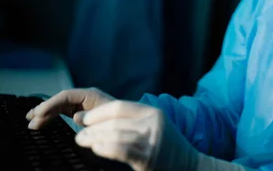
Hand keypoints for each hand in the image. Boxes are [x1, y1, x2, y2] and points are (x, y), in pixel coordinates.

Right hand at [25, 87, 114, 128]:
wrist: (129, 123)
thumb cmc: (119, 119)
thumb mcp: (106, 118)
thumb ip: (90, 117)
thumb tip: (76, 117)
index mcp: (90, 95)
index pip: (66, 96)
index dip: (51, 103)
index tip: (39, 113)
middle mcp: (84, 97)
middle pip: (59, 100)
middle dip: (44, 109)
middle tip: (30, 120)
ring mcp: (81, 104)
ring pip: (59, 106)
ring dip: (45, 113)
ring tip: (30, 120)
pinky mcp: (80, 111)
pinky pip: (62, 112)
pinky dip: (52, 116)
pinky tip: (41, 121)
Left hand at [74, 100, 198, 170]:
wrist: (193, 167)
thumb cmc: (167, 150)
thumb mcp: (153, 129)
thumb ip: (131, 124)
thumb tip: (97, 122)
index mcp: (152, 112)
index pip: (120, 106)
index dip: (98, 112)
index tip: (83, 119)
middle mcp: (153, 122)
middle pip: (115, 119)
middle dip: (93, 126)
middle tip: (79, 133)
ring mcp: (152, 139)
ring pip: (116, 133)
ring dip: (94, 137)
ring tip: (82, 140)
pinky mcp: (150, 157)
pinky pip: (122, 149)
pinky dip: (106, 148)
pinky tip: (96, 148)